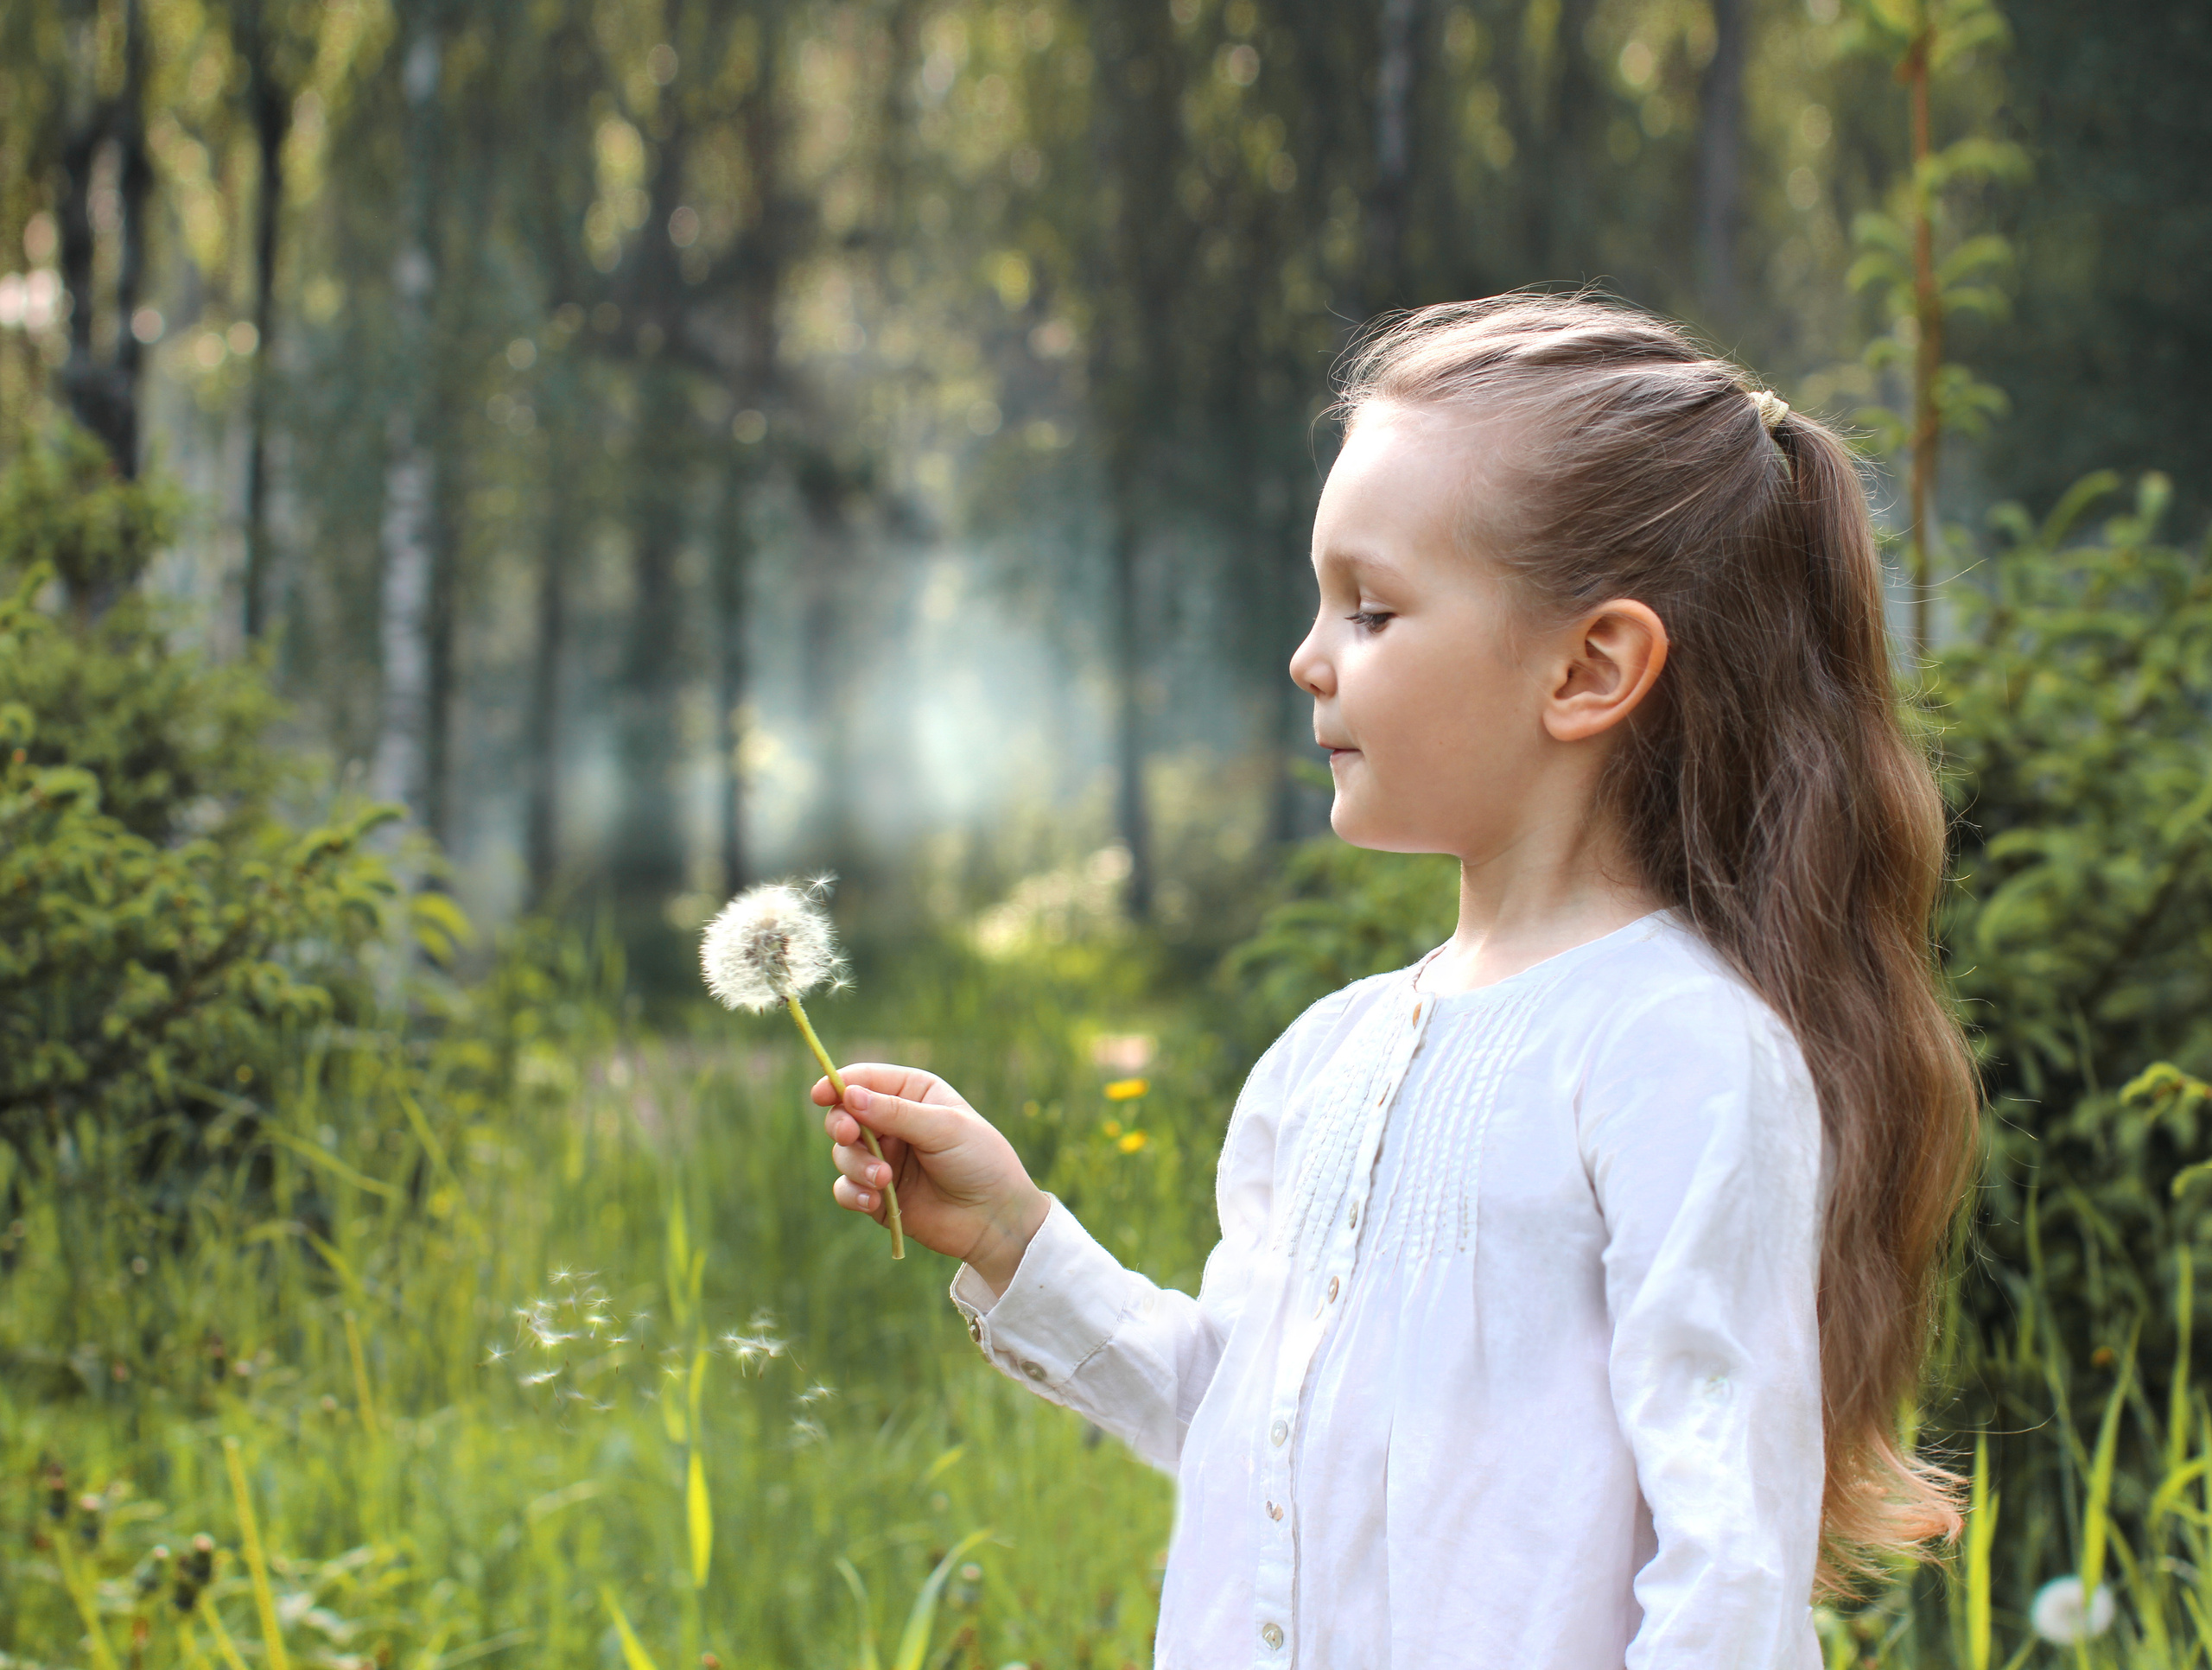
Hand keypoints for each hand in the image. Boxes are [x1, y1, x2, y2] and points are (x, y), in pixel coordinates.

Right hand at [813, 1064, 1048, 1295]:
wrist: (997, 1218)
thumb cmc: (980, 1160)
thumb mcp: (943, 1128)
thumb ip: (895, 1112)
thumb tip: (848, 1095)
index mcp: (913, 1093)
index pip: (865, 1080)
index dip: (838, 1085)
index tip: (820, 1095)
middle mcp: (893, 1123)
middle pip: (844, 1116)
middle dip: (842, 1126)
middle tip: (850, 1136)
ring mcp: (884, 1159)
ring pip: (843, 1154)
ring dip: (856, 1165)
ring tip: (883, 1180)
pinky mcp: (878, 1195)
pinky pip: (846, 1189)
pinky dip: (853, 1193)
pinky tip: (874, 1202)